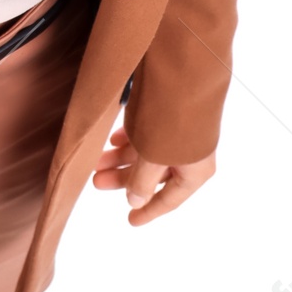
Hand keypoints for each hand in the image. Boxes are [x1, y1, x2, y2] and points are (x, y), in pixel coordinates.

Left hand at [91, 125, 215, 224]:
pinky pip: (145, 133)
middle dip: (124, 179)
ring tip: (96, 160)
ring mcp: (178, 133)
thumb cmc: (175, 117)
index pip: (170, 199)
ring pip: (146, 152)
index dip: (149, 211)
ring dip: (120, 157)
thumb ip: (143, 180)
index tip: (131, 221)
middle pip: (153, 175)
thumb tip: (135, 201)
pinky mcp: (167, 114)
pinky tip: (113, 137)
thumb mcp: (155, 156)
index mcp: (195, 169)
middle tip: (96, 181)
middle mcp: (188, 154)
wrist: (186, 70)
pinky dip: (128, 138)